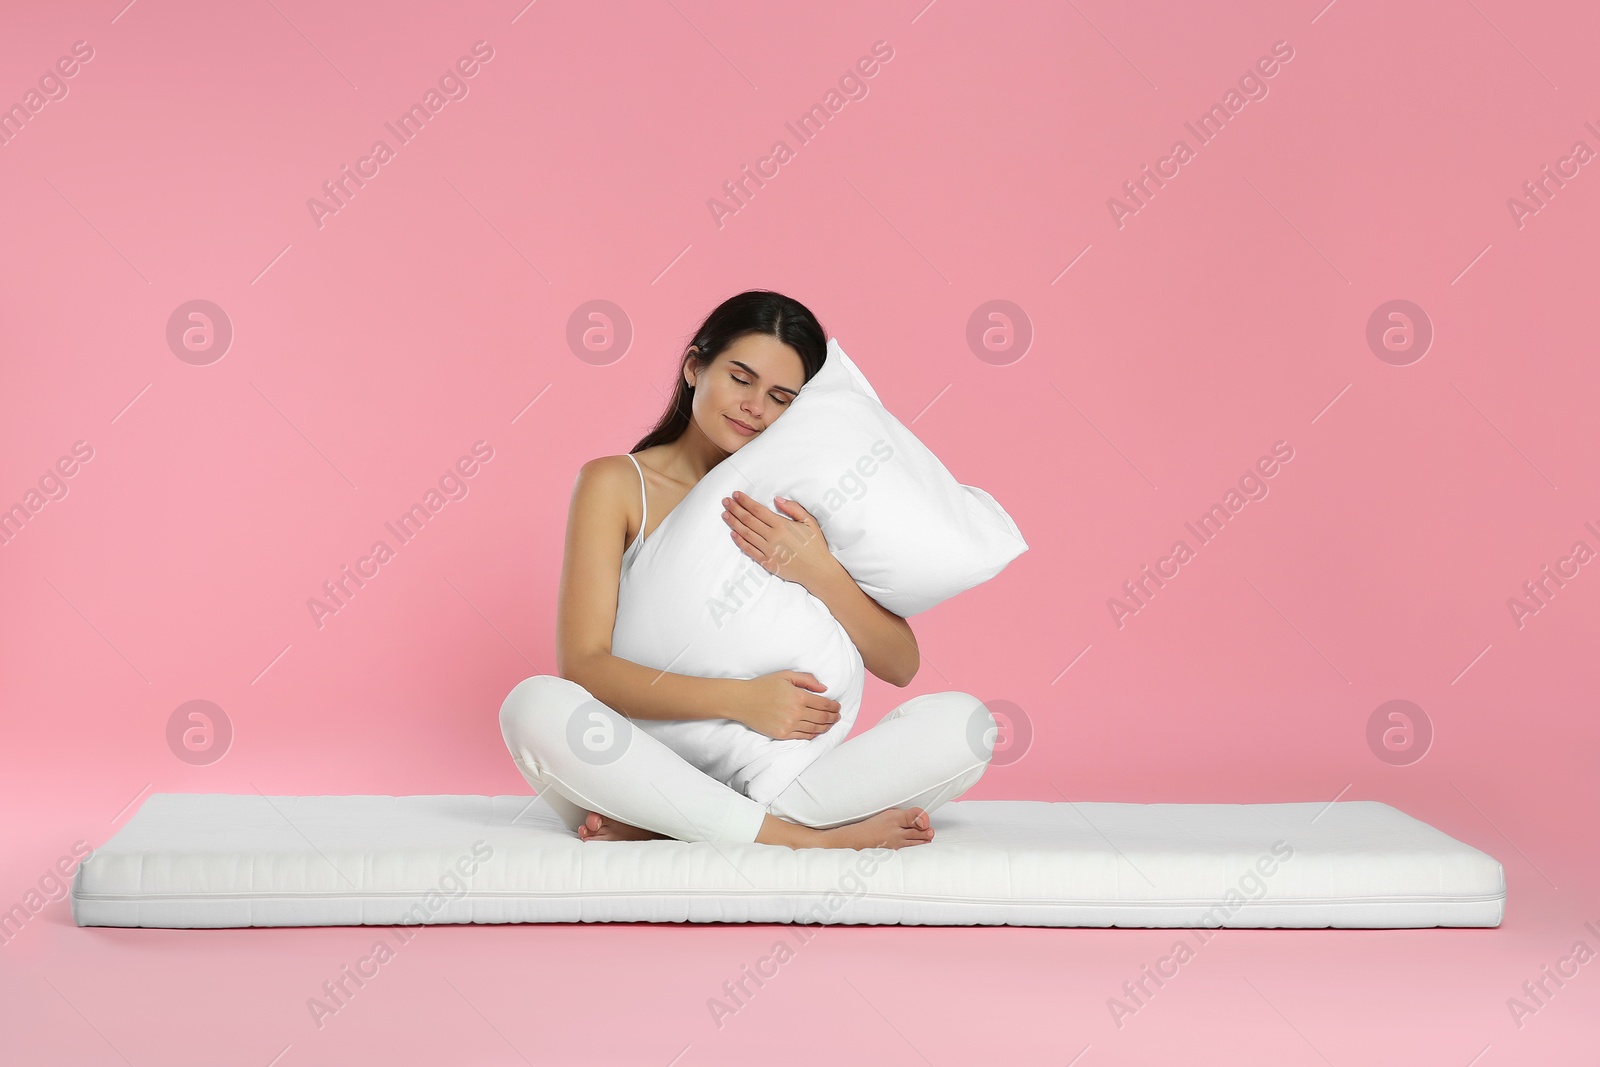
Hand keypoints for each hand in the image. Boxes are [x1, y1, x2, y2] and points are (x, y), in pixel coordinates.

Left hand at [721, 491, 836, 592]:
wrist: (818, 571)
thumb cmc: (815, 545)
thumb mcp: (810, 522)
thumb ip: (793, 509)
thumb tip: (777, 500)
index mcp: (782, 525)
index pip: (758, 510)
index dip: (745, 502)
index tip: (736, 495)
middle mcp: (773, 537)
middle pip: (748, 520)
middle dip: (735, 509)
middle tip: (725, 501)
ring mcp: (768, 551)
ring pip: (746, 534)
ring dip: (734, 523)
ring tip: (725, 514)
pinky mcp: (767, 562)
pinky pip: (749, 550)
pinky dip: (740, 542)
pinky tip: (733, 534)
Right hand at [734, 671, 841, 740]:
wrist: (742, 701)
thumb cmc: (763, 686)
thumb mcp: (786, 675)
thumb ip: (807, 680)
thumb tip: (824, 688)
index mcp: (799, 697)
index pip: (824, 704)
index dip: (834, 706)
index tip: (838, 706)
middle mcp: (796, 712)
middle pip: (822, 718)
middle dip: (833, 718)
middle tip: (838, 717)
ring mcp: (789, 725)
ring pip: (814, 729)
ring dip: (826, 727)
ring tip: (831, 725)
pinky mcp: (782, 734)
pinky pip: (802, 736)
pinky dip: (813, 735)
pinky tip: (817, 732)